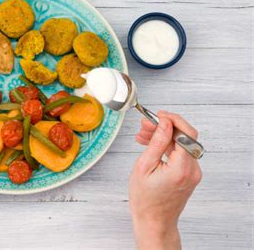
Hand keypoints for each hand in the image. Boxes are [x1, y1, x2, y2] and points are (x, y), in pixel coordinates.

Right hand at [130, 111, 201, 249]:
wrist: (154, 220)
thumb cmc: (145, 199)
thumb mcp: (144, 167)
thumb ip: (156, 143)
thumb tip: (165, 123)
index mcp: (181, 168)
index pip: (186, 134)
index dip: (173, 120)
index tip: (158, 115)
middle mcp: (192, 169)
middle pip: (184, 137)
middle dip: (164, 127)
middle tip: (145, 125)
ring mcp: (193, 172)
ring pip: (181, 144)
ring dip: (164, 136)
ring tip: (143, 135)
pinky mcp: (189, 174)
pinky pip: (180, 153)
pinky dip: (167, 146)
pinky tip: (151, 145)